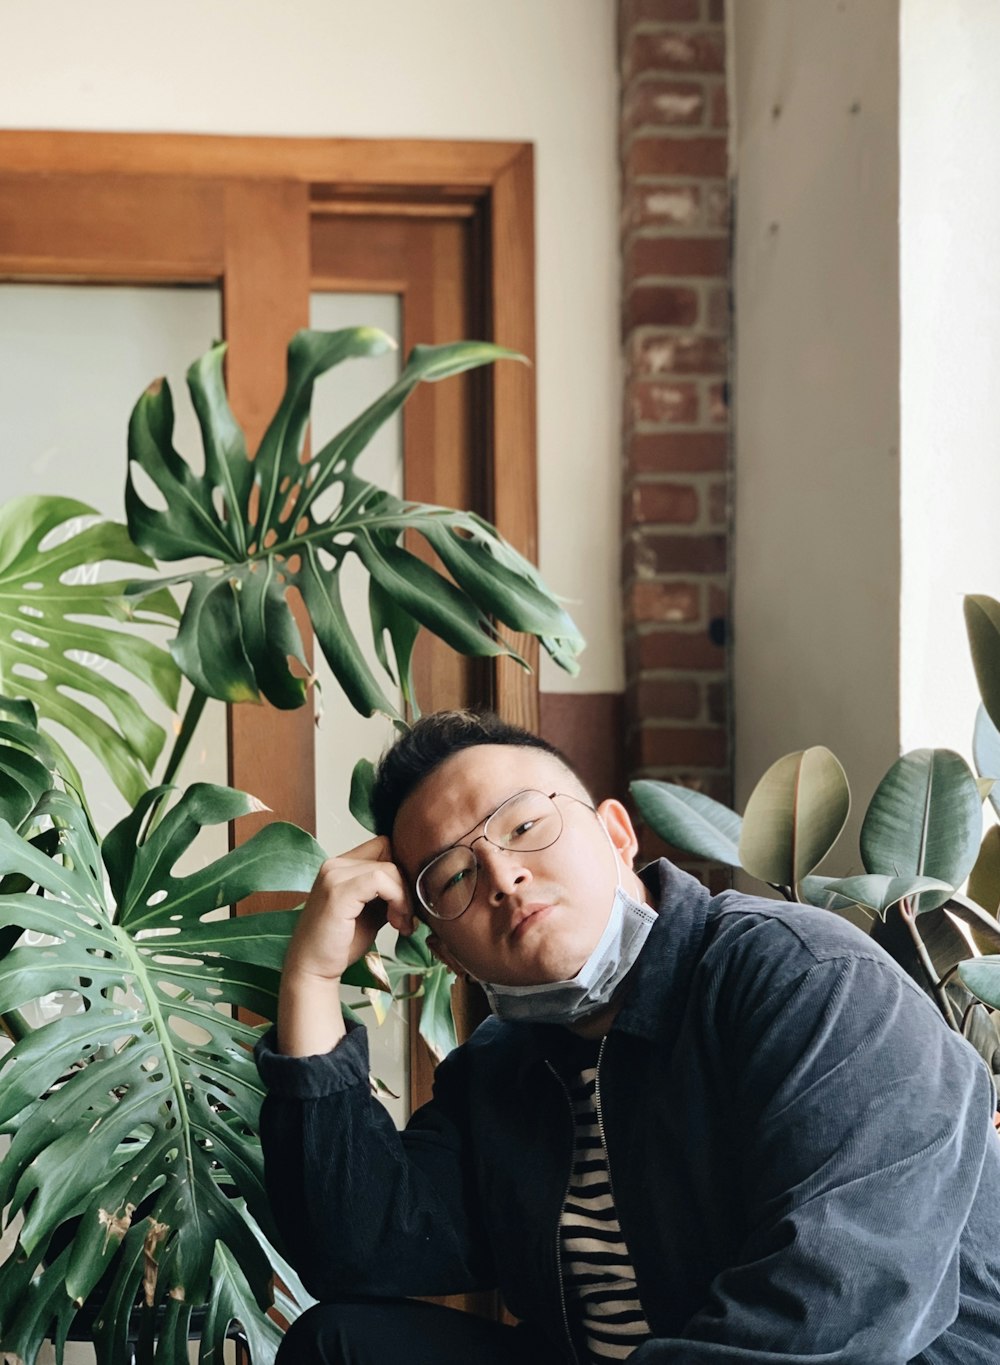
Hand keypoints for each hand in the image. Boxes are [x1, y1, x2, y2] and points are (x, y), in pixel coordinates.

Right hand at [283, 836, 416, 984]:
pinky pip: (381, 880)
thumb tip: (416, 885)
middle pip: (390, 853)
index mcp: (340, 866)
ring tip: (401, 923)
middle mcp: (334, 865)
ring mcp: (334, 875)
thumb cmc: (340, 944)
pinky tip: (396, 922)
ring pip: (389, 867)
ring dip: (404, 896)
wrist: (313, 970)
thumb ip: (387, 893)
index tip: (404, 901)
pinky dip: (397, 899)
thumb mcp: (371, 911)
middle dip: (405, 883)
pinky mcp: (338, 892)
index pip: (384, 846)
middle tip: (405, 915)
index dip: (401, 870)